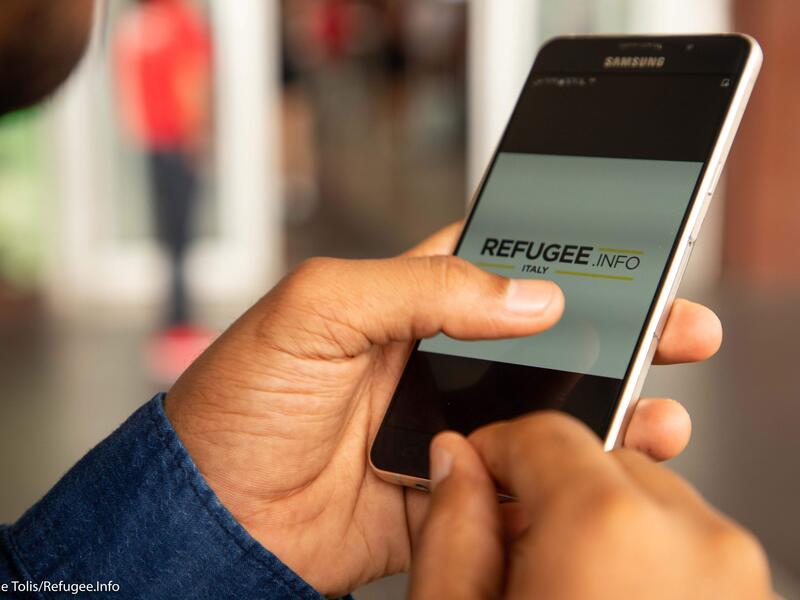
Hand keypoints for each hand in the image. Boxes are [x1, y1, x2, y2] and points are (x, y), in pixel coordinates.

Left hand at [165, 222, 721, 595]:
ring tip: (657, 406)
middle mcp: (431, 364)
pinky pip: (516, 487)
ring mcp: (443, 430)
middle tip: (671, 327)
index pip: (496, 263)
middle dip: (608, 334)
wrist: (208, 517)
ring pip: (540, 416)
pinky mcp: (445, 494)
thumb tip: (527, 297)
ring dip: (601, 410)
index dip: (558, 260)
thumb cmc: (237, 404)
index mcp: (402, 304)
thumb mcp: (315, 310)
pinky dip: (559, 483)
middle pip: (538, 342)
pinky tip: (599, 469)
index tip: (621, 260)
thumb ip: (417, 287)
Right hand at [409, 414, 774, 599]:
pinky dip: (647, 565)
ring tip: (564, 587)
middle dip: (554, 492)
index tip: (479, 476)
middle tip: (518, 545)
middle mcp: (693, 540)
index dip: (497, 449)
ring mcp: (740, 575)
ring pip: (650, 505)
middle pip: (604, 463)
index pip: (543, 430)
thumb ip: (449, 529)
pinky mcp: (756, 598)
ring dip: (604, 531)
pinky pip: (691, 551)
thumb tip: (453, 465)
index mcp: (607, 530)